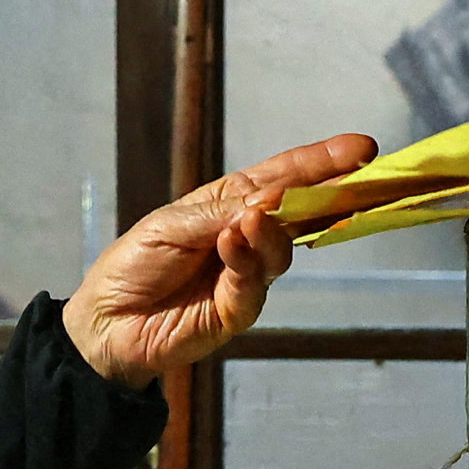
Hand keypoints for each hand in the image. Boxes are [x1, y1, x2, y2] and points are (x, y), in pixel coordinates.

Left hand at [60, 133, 380, 385]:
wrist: (106, 321)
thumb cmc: (135, 264)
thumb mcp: (172, 223)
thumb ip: (223, 210)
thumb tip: (272, 198)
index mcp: (232, 202)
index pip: (286, 177)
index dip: (322, 163)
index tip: (361, 148)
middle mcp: (248, 236)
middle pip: (302, 212)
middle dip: (333, 194)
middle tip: (360, 178)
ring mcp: (247, 275)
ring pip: (282, 250)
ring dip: (271, 230)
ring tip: (251, 219)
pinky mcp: (237, 311)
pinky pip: (254, 283)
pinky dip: (246, 261)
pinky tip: (231, 245)